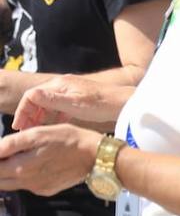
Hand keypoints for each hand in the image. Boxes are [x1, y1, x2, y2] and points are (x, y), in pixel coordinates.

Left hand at [0, 123, 102, 195]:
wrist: (95, 155)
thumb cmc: (68, 139)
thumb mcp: (39, 133)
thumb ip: (12, 143)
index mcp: (20, 167)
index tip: (2, 151)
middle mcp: (25, 182)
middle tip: (7, 155)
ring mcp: (36, 188)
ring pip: (10, 185)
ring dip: (7, 174)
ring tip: (18, 158)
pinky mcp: (46, 190)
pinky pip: (27, 186)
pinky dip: (23, 177)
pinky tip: (36, 165)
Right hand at [14, 75, 129, 130]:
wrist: (123, 104)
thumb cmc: (101, 105)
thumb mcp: (75, 105)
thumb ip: (53, 100)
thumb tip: (31, 95)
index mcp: (61, 84)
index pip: (32, 95)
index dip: (23, 110)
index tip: (19, 126)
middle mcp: (64, 84)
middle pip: (38, 98)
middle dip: (28, 114)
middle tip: (23, 131)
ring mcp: (71, 91)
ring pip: (48, 103)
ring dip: (39, 116)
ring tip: (34, 130)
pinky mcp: (77, 98)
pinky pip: (58, 107)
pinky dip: (52, 116)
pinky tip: (52, 126)